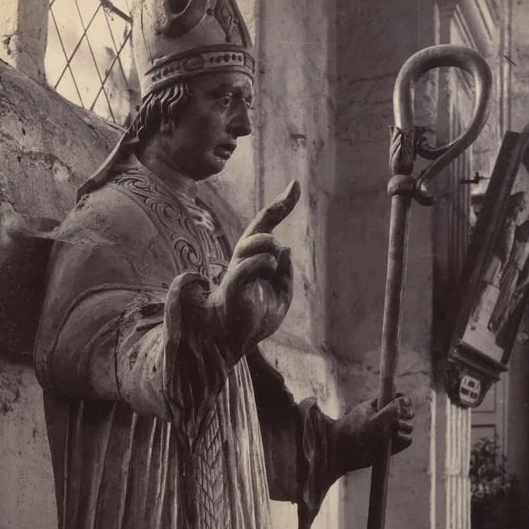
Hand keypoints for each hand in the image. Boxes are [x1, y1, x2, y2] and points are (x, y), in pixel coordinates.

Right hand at [212, 180, 300, 348]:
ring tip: (273, 264)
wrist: (236, 342)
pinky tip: (270, 272)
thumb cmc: (255, 320)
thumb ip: (285, 274)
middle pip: (257, 226)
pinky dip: (266, 264)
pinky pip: (251, 265)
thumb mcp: (281, 297)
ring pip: (255, 241)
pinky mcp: (233, 285)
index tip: (295, 186)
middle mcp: (243, 261)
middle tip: (292, 196)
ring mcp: (237, 271)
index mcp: (254, 261)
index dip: (280, 206)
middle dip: (276, 208)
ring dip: (270, 246)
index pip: (266, 228)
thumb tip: (286, 249)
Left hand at [335, 394, 414, 475]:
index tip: (405, 403)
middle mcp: (386, 418)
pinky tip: (392, 442)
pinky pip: (406, 440)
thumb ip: (389, 410)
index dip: (405, 400)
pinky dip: (402, 440)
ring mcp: (390, 431)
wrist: (343, 452)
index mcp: (380, 406)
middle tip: (396, 420)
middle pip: (407, 412)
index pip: (399, 399)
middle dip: (406, 415)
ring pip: (408, 427)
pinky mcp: (392, 445)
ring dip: (403, 428)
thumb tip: (402, 403)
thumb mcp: (373, 419)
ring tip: (390, 433)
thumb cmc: (355, 432)